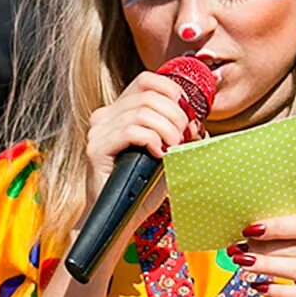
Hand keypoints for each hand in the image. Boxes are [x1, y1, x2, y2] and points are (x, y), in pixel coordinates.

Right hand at [84, 70, 201, 200]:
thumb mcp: (168, 153)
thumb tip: (199, 122)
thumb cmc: (143, 186)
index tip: (187, 116)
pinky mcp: (96, 149)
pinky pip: (131, 131)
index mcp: (120, 110)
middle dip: (176, 116)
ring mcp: (98, 131)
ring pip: (142, 113)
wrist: (120, 216)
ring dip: (167, 130)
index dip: (172, 91)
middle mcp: (105, 115)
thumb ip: (180, 133)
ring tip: (173, 149)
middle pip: (149, 96)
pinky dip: (152, 140)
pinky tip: (159, 155)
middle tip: (183, 139)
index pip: (147, 80)